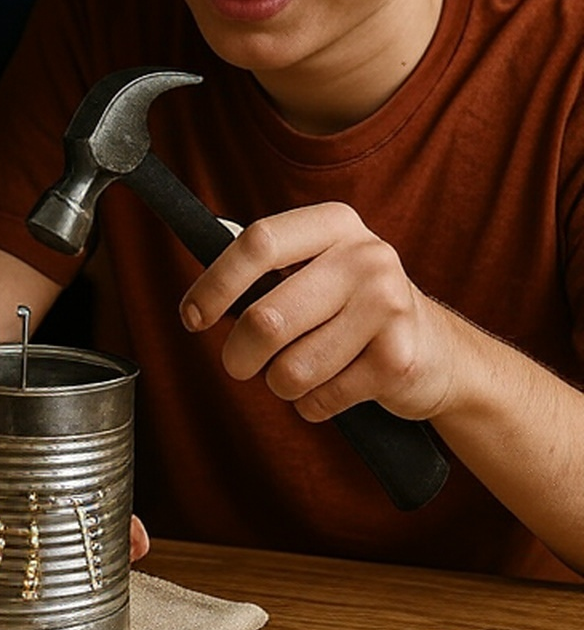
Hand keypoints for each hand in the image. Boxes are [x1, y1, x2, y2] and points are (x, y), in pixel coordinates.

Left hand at [180, 202, 456, 422]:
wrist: (439, 353)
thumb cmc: (353, 310)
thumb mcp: (317, 270)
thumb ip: (265, 271)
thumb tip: (197, 300)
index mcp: (334, 224)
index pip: (258, 243)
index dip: (215, 284)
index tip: (191, 317)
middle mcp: (366, 256)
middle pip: (265, 318)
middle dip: (239, 356)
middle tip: (241, 364)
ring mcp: (387, 306)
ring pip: (289, 369)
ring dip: (281, 384)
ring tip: (302, 372)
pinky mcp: (397, 360)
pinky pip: (320, 399)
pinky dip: (313, 405)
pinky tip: (335, 387)